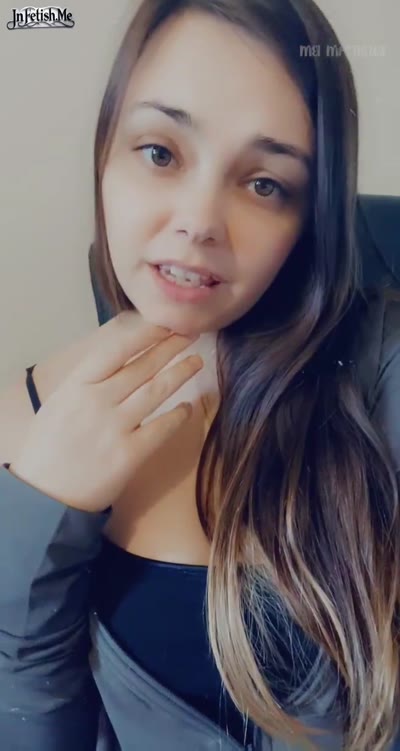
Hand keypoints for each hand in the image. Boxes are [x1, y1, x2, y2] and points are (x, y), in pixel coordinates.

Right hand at [10, 311, 202, 512]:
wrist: (43, 495)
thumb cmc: (49, 448)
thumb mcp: (60, 403)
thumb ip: (88, 382)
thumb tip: (122, 359)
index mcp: (77, 386)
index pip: (117, 349)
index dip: (145, 334)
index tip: (165, 322)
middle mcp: (97, 401)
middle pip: (142, 366)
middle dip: (170, 346)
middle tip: (191, 333)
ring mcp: (115, 428)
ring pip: (156, 391)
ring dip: (180, 374)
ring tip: (196, 362)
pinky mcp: (129, 455)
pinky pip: (161, 429)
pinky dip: (178, 416)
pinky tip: (188, 407)